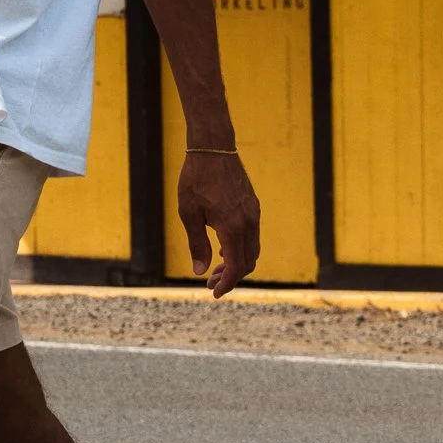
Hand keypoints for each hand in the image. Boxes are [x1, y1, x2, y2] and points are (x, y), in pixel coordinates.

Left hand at [177, 150, 260, 296]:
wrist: (213, 149)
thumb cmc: (196, 180)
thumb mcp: (189, 213)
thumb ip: (196, 244)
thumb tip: (200, 271)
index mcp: (232, 227)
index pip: (235, 267)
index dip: (226, 284)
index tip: (215, 294)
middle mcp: (248, 223)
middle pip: (247, 262)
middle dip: (230, 277)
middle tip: (210, 283)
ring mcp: (253, 213)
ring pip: (252, 250)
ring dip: (236, 264)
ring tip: (214, 269)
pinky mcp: (253, 206)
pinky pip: (252, 236)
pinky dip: (240, 248)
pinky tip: (222, 249)